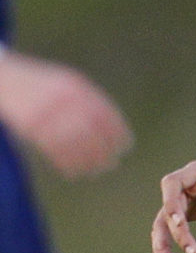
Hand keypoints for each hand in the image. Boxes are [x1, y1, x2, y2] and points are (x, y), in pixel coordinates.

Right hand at [0, 49, 132, 176]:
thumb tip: (114, 127)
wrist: (5, 79)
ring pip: (74, 143)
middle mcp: (64, 99)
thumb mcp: (66, 83)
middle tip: (112, 164)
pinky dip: (67, 164)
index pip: (104, 113)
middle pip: (92, 130)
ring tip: (96, 171)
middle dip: (105, 150)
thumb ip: (88, 99)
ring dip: (88, 161)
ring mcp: (47, 112)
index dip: (118, 131)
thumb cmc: (40, 84)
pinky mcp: (31, 126)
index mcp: (76, 87)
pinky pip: (53, 149)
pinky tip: (75, 172)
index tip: (126, 146)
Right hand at [151, 152, 195, 252]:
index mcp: (193, 173)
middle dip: (176, 234)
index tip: (179, 222)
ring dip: (162, 245)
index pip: (172, 185)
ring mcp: (178, 201)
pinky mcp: (183, 213)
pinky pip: (170, 230)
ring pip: (162, 223)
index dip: (172, 203)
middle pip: (168, 210)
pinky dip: (169, 245)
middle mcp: (180, 187)